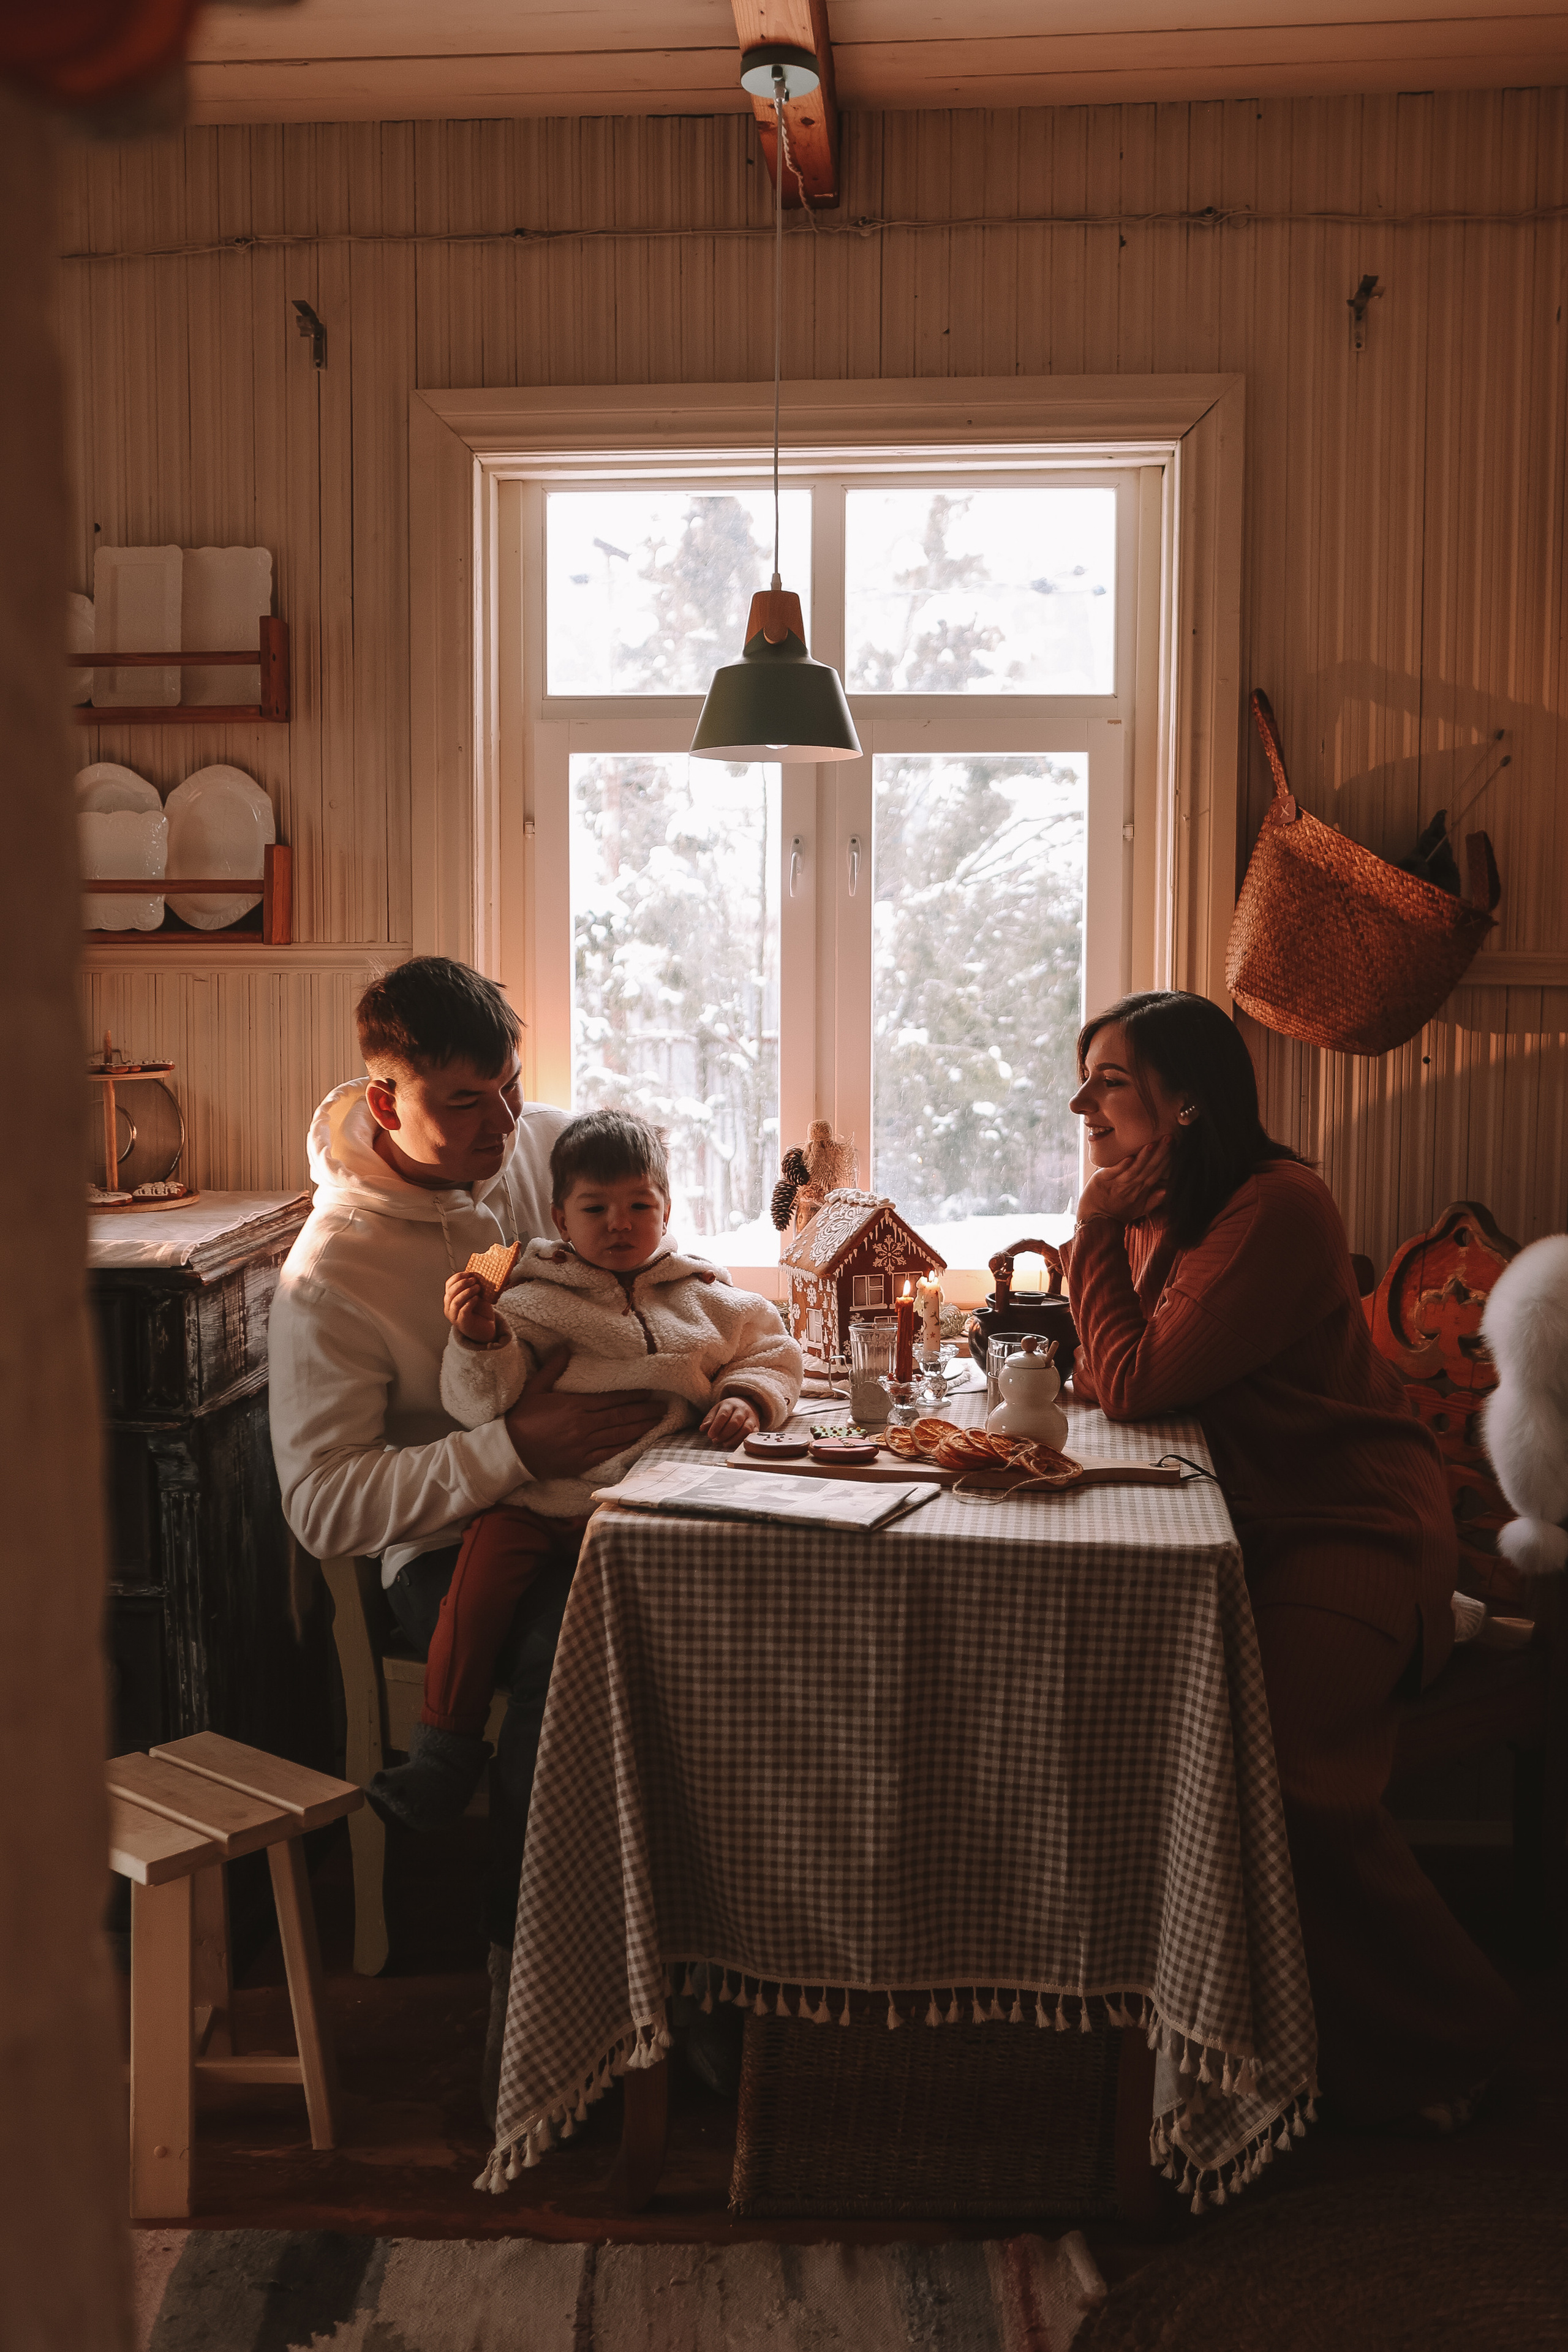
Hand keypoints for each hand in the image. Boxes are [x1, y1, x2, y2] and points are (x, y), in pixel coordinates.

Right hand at [444, 1270, 497, 1343]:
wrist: (486, 1330)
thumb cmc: (480, 1313)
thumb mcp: (477, 1295)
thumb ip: (474, 1286)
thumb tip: (477, 1273)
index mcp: (451, 1299)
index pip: (448, 1285)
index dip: (457, 1277)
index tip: (468, 1273)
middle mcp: (449, 1308)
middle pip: (450, 1292)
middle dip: (462, 1283)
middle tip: (474, 1279)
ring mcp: (454, 1317)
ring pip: (455, 1301)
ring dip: (467, 1291)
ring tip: (477, 1287)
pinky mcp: (462, 1323)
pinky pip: (463, 1311)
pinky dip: (470, 1302)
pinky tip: (477, 1298)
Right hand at [503, 1346, 665, 1479]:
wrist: (509, 1452)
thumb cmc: (521, 1419)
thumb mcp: (535, 1388)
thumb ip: (553, 1368)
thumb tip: (566, 1347)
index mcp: (574, 1405)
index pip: (611, 1399)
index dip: (632, 1396)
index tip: (649, 1391)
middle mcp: (584, 1425)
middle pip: (621, 1416)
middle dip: (645, 1411)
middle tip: (664, 1406)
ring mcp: (584, 1445)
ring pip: (620, 1434)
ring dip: (642, 1427)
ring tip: (659, 1421)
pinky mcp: (582, 1462)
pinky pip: (610, 1453)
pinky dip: (627, 1446)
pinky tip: (640, 1441)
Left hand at [701, 1396, 759, 1448]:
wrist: (747, 1405)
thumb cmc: (729, 1410)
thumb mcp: (717, 1410)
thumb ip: (709, 1419)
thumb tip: (703, 1428)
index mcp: (730, 1404)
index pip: (724, 1414)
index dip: (716, 1426)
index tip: (710, 1435)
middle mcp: (742, 1410)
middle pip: (735, 1423)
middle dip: (724, 1434)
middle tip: (715, 1440)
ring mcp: (751, 1418)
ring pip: (745, 1430)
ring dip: (733, 1440)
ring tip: (724, 1444)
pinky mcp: (756, 1427)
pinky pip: (751, 1435)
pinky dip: (742, 1442)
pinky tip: (733, 1445)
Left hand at [1075, 1136, 1172, 1228]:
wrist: (1096, 1220)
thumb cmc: (1118, 1212)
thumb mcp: (1140, 1208)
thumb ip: (1155, 1199)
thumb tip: (1169, 1190)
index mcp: (1141, 1190)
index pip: (1157, 1173)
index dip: (1167, 1160)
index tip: (1175, 1145)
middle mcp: (1132, 1186)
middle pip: (1149, 1168)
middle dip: (1160, 1153)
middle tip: (1168, 1138)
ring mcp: (1117, 1183)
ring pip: (1134, 1169)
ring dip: (1143, 1157)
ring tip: (1151, 1144)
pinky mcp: (1102, 1181)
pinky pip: (1113, 1173)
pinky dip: (1121, 1166)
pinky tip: (1129, 1158)